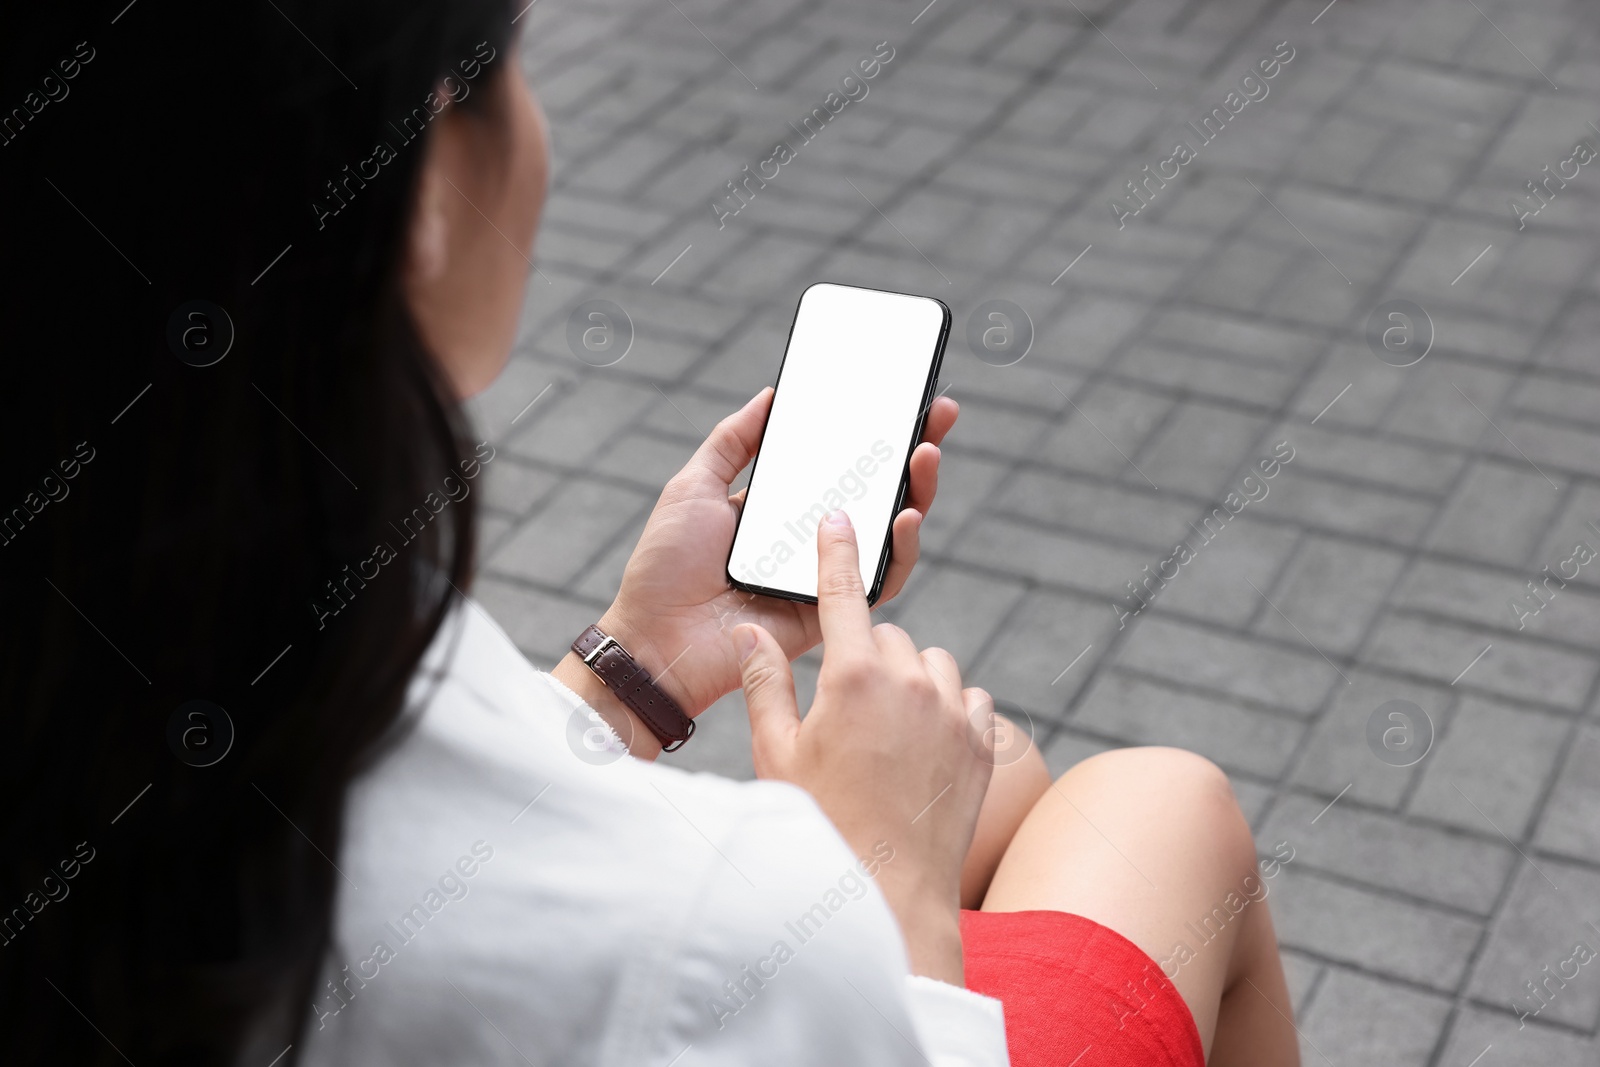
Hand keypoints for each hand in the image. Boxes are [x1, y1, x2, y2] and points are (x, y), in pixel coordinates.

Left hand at [564, 387, 956, 753]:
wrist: (655, 640)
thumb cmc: (665, 569)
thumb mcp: (694, 486)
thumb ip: (733, 442)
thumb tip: (771, 395)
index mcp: (782, 508)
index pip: (841, 464)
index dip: (875, 432)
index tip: (903, 396)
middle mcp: (811, 538)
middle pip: (877, 493)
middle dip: (915, 451)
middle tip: (937, 414)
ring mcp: (826, 574)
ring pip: (891, 533)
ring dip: (918, 491)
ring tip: (925, 454)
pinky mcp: (834, 611)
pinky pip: (882, 580)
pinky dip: (901, 549)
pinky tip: (906, 515)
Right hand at [735, 511, 993, 985]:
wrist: (888, 893)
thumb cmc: (819, 825)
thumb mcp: (776, 754)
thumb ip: (765, 683)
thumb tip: (749, 631)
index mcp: (853, 676)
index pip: (843, 593)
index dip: (837, 551)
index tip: (838, 518)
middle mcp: (912, 681)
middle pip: (887, 636)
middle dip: (864, 657)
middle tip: (841, 711)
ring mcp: (955, 711)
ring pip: (934, 664)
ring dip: (912, 681)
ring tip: (884, 732)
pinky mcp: (984, 743)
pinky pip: (973, 700)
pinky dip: (952, 711)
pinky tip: (926, 746)